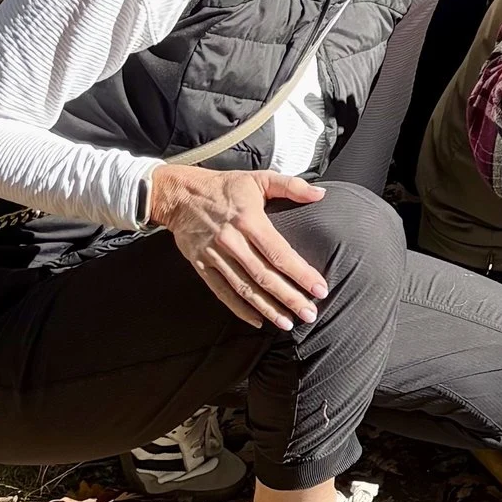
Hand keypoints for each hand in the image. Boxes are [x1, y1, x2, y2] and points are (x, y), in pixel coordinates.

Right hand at [148, 164, 328, 333]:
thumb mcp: (259, 178)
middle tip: (309, 314)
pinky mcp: (202, 265)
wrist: (180, 194)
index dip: (301, 273)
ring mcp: (215, 255)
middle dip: (289, 297)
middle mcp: (233, 241)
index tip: (319, 289)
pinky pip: (222, 292)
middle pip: (265, 276)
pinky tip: (257, 320)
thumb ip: (292, 186)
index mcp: (250, 220)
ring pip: (245, 288)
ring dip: (267, 308)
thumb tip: (320, 194)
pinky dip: (239, 309)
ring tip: (287, 323)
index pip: (280, 253)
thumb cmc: (224, 186)